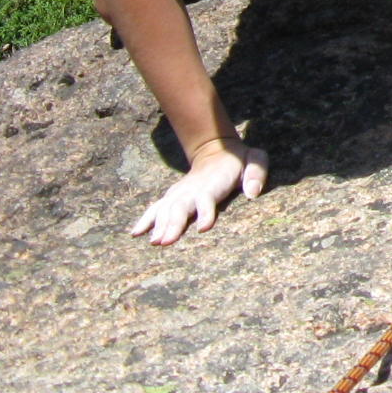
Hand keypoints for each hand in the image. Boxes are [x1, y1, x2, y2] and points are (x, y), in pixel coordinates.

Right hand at [128, 137, 268, 245]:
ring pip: (166, 209)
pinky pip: (156, 208)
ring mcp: (180, 193)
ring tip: (154, 242)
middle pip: (181, 206)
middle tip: (165, 242)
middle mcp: (193, 189)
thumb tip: (252, 193)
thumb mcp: (254, 159)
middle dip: (173, 224)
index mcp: (213, 182)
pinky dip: (146, 219)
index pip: (207, 197)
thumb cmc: (239, 160)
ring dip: (159, 225)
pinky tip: (135, 233)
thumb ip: (256, 172)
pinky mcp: (173, 197)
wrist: (217, 150)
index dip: (206, 211)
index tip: (204, 227)